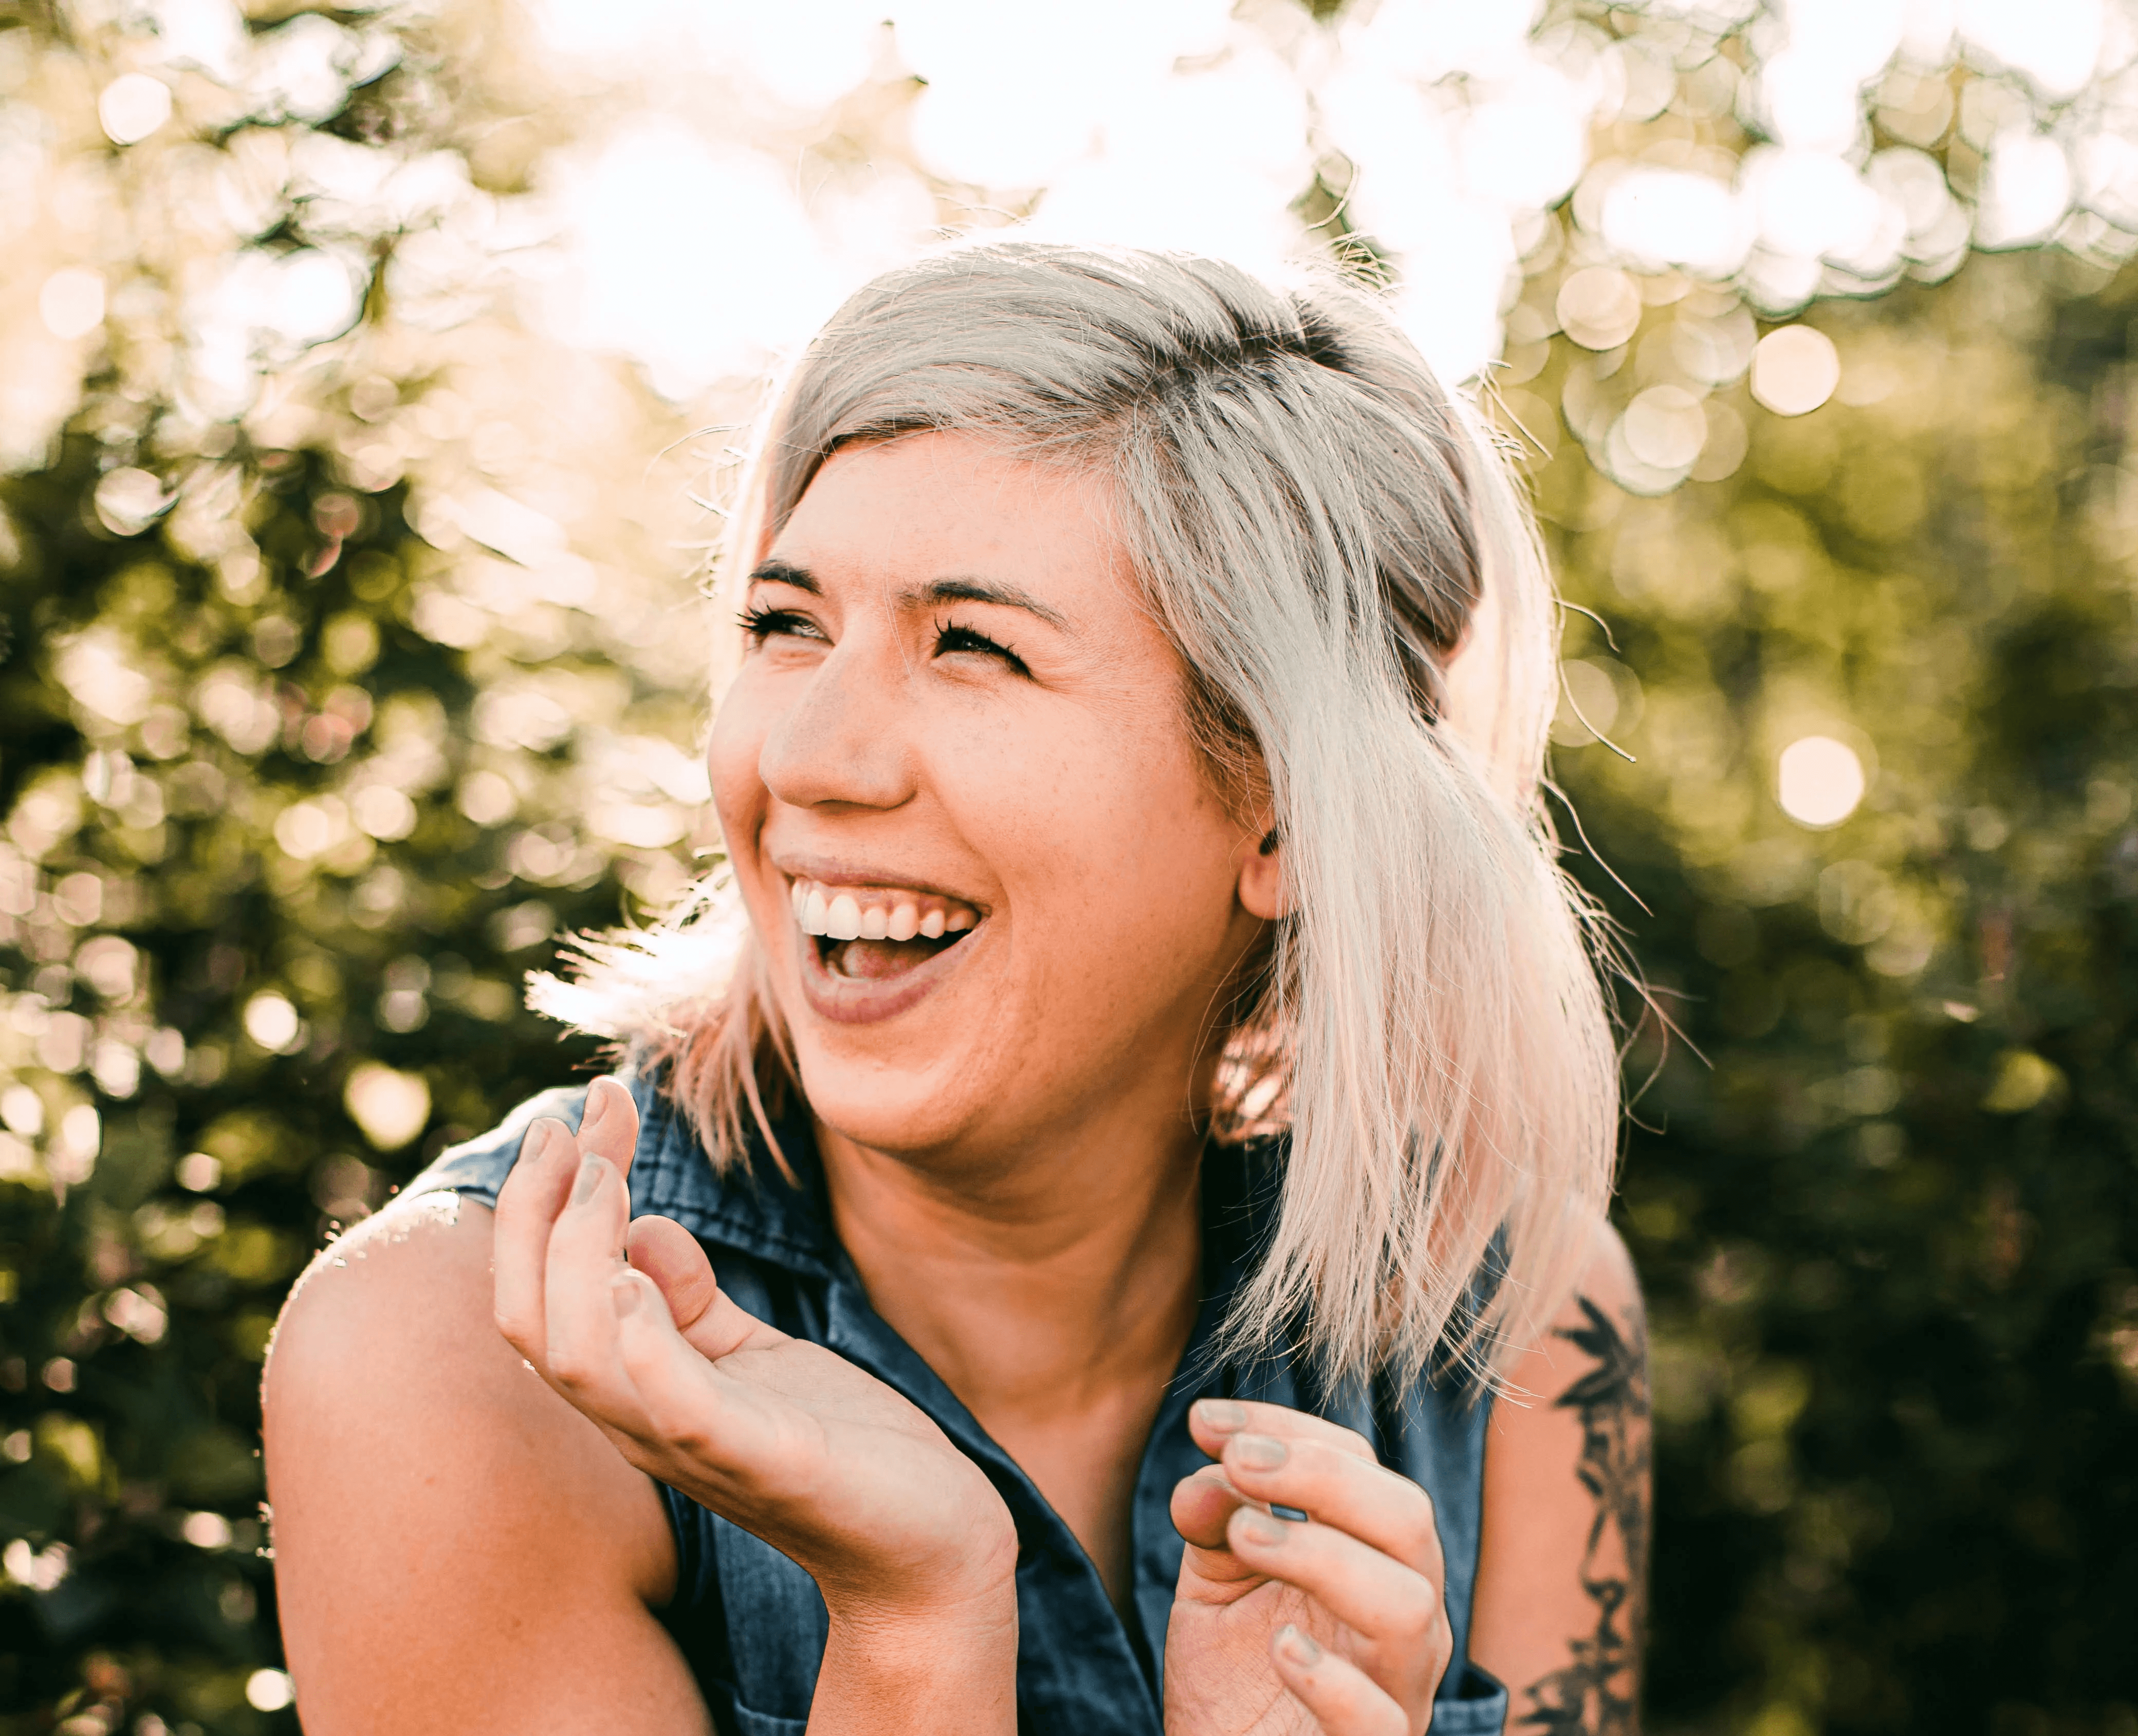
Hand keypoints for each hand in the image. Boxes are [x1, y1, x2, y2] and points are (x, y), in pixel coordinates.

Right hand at [491, 1079, 1017, 1669]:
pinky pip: (674, 1407)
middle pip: (530, 1318)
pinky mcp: (760, 1459)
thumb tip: (639, 1227)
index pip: (537, 1292)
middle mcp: (639, 1420)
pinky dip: (643, 1344)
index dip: (542, 1198)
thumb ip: (689, 1298)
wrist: (927, 1541)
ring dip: (579, 1257)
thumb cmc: (837, 1444)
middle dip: (538, 1208)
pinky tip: (637, 1280)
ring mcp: (692, 1445)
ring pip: (576, 1358)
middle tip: (575, 1119)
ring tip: (608, 1176)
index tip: (581, 1110)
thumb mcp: (752, 1354)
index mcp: (633, 1388)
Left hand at [1163, 1400, 1451, 1735]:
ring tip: (1244, 1537)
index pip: (1360, 1465)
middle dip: (1320, 1474)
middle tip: (1237, 1461)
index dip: (1286, 1429)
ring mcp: (1397, 1688)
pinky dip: (1336, 1681)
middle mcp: (1404, 1617)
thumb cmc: (1235, 1681)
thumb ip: (1213, 1526)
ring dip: (1324, 1553)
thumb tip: (1206, 1474)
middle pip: (1406, 1519)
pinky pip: (1381, 1721)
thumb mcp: (1214, 1589)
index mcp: (1373, 1559)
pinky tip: (1280, 1647)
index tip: (1206, 1422)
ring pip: (1408, 1604)